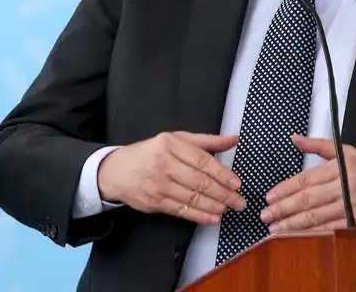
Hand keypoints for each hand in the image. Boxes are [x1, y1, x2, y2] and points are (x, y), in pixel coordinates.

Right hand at [97, 131, 244, 223]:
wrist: (116, 170)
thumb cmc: (150, 153)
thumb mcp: (175, 140)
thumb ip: (205, 141)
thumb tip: (234, 139)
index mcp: (170, 144)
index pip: (202, 160)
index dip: (222, 173)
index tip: (237, 183)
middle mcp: (163, 163)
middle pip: (200, 181)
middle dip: (223, 194)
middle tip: (239, 201)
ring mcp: (158, 184)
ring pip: (193, 198)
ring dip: (215, 206)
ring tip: (229, 209)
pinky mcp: (154, 202)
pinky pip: (182, 210)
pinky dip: (200, 216)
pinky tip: (213, 217)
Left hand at [260, 134, 355, 231]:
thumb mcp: (345, 153)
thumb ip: (317, 145)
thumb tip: (294, 138)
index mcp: (342, 168)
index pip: (307, 180)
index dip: (286, 189)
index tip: (269, 197)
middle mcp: (346, 188)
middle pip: (309, 200)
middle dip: (284, 208)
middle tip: (265, 214)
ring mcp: (352, 208)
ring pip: (317, 217)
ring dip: (293, 224)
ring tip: (274, 228)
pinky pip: (329, 230)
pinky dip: (311, 234)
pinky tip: (296, 236)